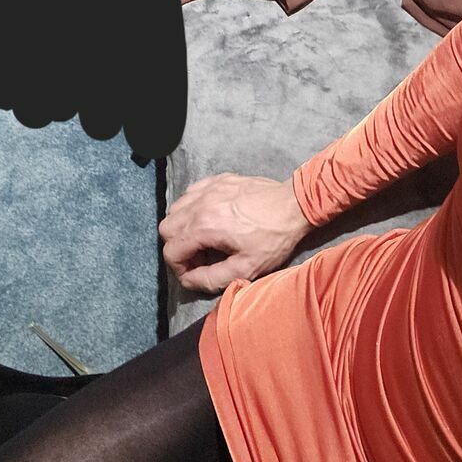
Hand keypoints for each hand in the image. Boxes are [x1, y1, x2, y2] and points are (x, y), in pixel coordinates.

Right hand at [158, 173, 313, 293]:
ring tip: (207, 237)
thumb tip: (189, 281)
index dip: (179, 268)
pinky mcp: (217, 180)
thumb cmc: (274, 238)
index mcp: (204, 226)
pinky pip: (191, 193)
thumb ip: (212, 278)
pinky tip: (212, 217)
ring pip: (175, 209)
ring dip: (184, 227)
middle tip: (201, 255)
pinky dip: (193, 207)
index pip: (170, 251)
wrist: (295, 205)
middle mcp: (200, 204)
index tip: (196, 272)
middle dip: (178, 246)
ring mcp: (208, 188)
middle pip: (166, 228)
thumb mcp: (247, 267)